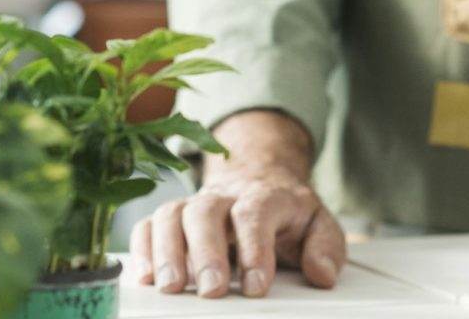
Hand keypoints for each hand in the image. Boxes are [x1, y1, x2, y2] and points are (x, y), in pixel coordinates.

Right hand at [130, 111, 345, 298]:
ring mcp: (194, 204)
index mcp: (264, 196)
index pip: (255, 214)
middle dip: (206, 252)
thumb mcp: (318, 224)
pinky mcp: (172, 218)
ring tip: (170, 286)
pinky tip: (144, 278)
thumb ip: (326, 247)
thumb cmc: (287, 213)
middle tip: (212, 290)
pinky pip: (148, 225)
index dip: (254, 248)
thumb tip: (322, 273)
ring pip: (171, 215)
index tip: (256, 287)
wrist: (259, 177)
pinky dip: (142, 249)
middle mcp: (224, 197)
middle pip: (206, 212)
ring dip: (166, 251)